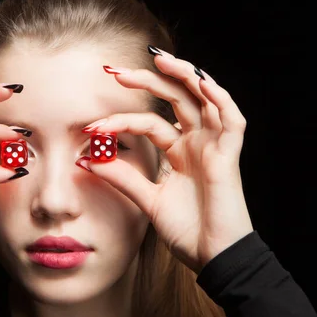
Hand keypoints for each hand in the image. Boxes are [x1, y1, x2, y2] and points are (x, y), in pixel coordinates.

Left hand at [83, 51, 253, 273]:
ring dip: (183, 75)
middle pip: (174, 99)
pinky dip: (218, 97)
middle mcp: (197, 142)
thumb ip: (121, 176)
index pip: (147, 122)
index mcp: (179, 151)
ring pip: (203, 98)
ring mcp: (214, 146)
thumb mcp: (146, 198)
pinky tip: (198, 81)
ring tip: (157, 58)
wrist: (212, 258)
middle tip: (114, 71)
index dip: (119, 121)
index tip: (90, 128)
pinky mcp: (230, 155)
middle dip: (146, 81)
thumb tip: (85, 158)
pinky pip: (231, 119)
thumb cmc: (186, 230)